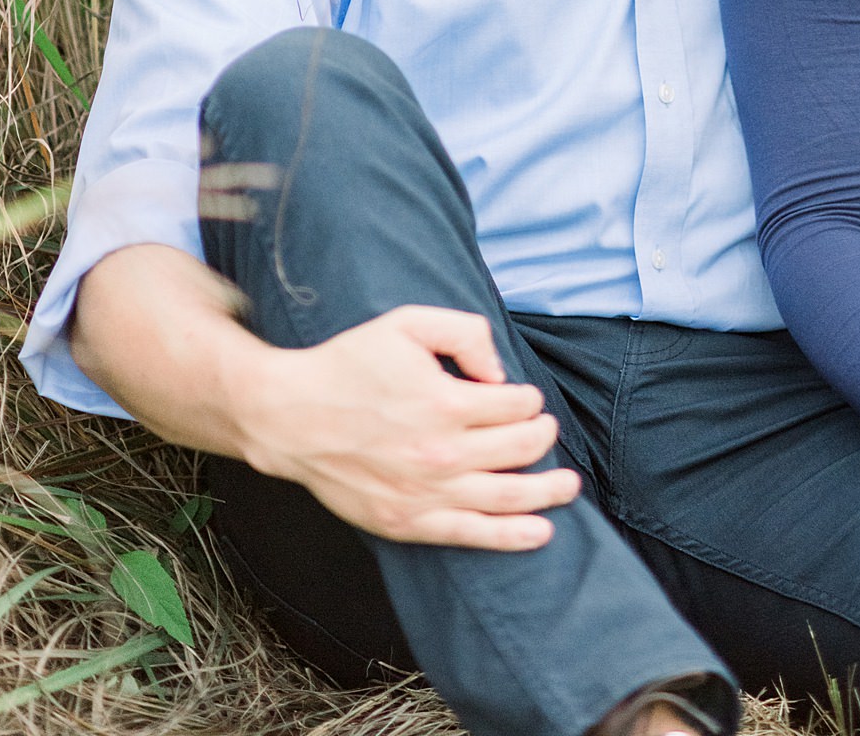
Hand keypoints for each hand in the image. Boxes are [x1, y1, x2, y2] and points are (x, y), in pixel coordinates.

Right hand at [243, 305, 581, 546]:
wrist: (291, 417)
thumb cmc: (350, 364)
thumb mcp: (408, 323)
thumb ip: (464, 332)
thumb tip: (499, 371)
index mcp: (446, 402)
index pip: (516, 405)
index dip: (528, 398)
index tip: (522, 396)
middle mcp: (443, 453)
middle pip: (520, 449)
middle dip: (542, 436)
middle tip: (545, 428)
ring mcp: (426, 494)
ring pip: (507, 497)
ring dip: (547, 491)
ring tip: (568, 486)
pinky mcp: (408, 522)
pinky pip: (472, 534)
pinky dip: (513, 536)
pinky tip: (540, 532)